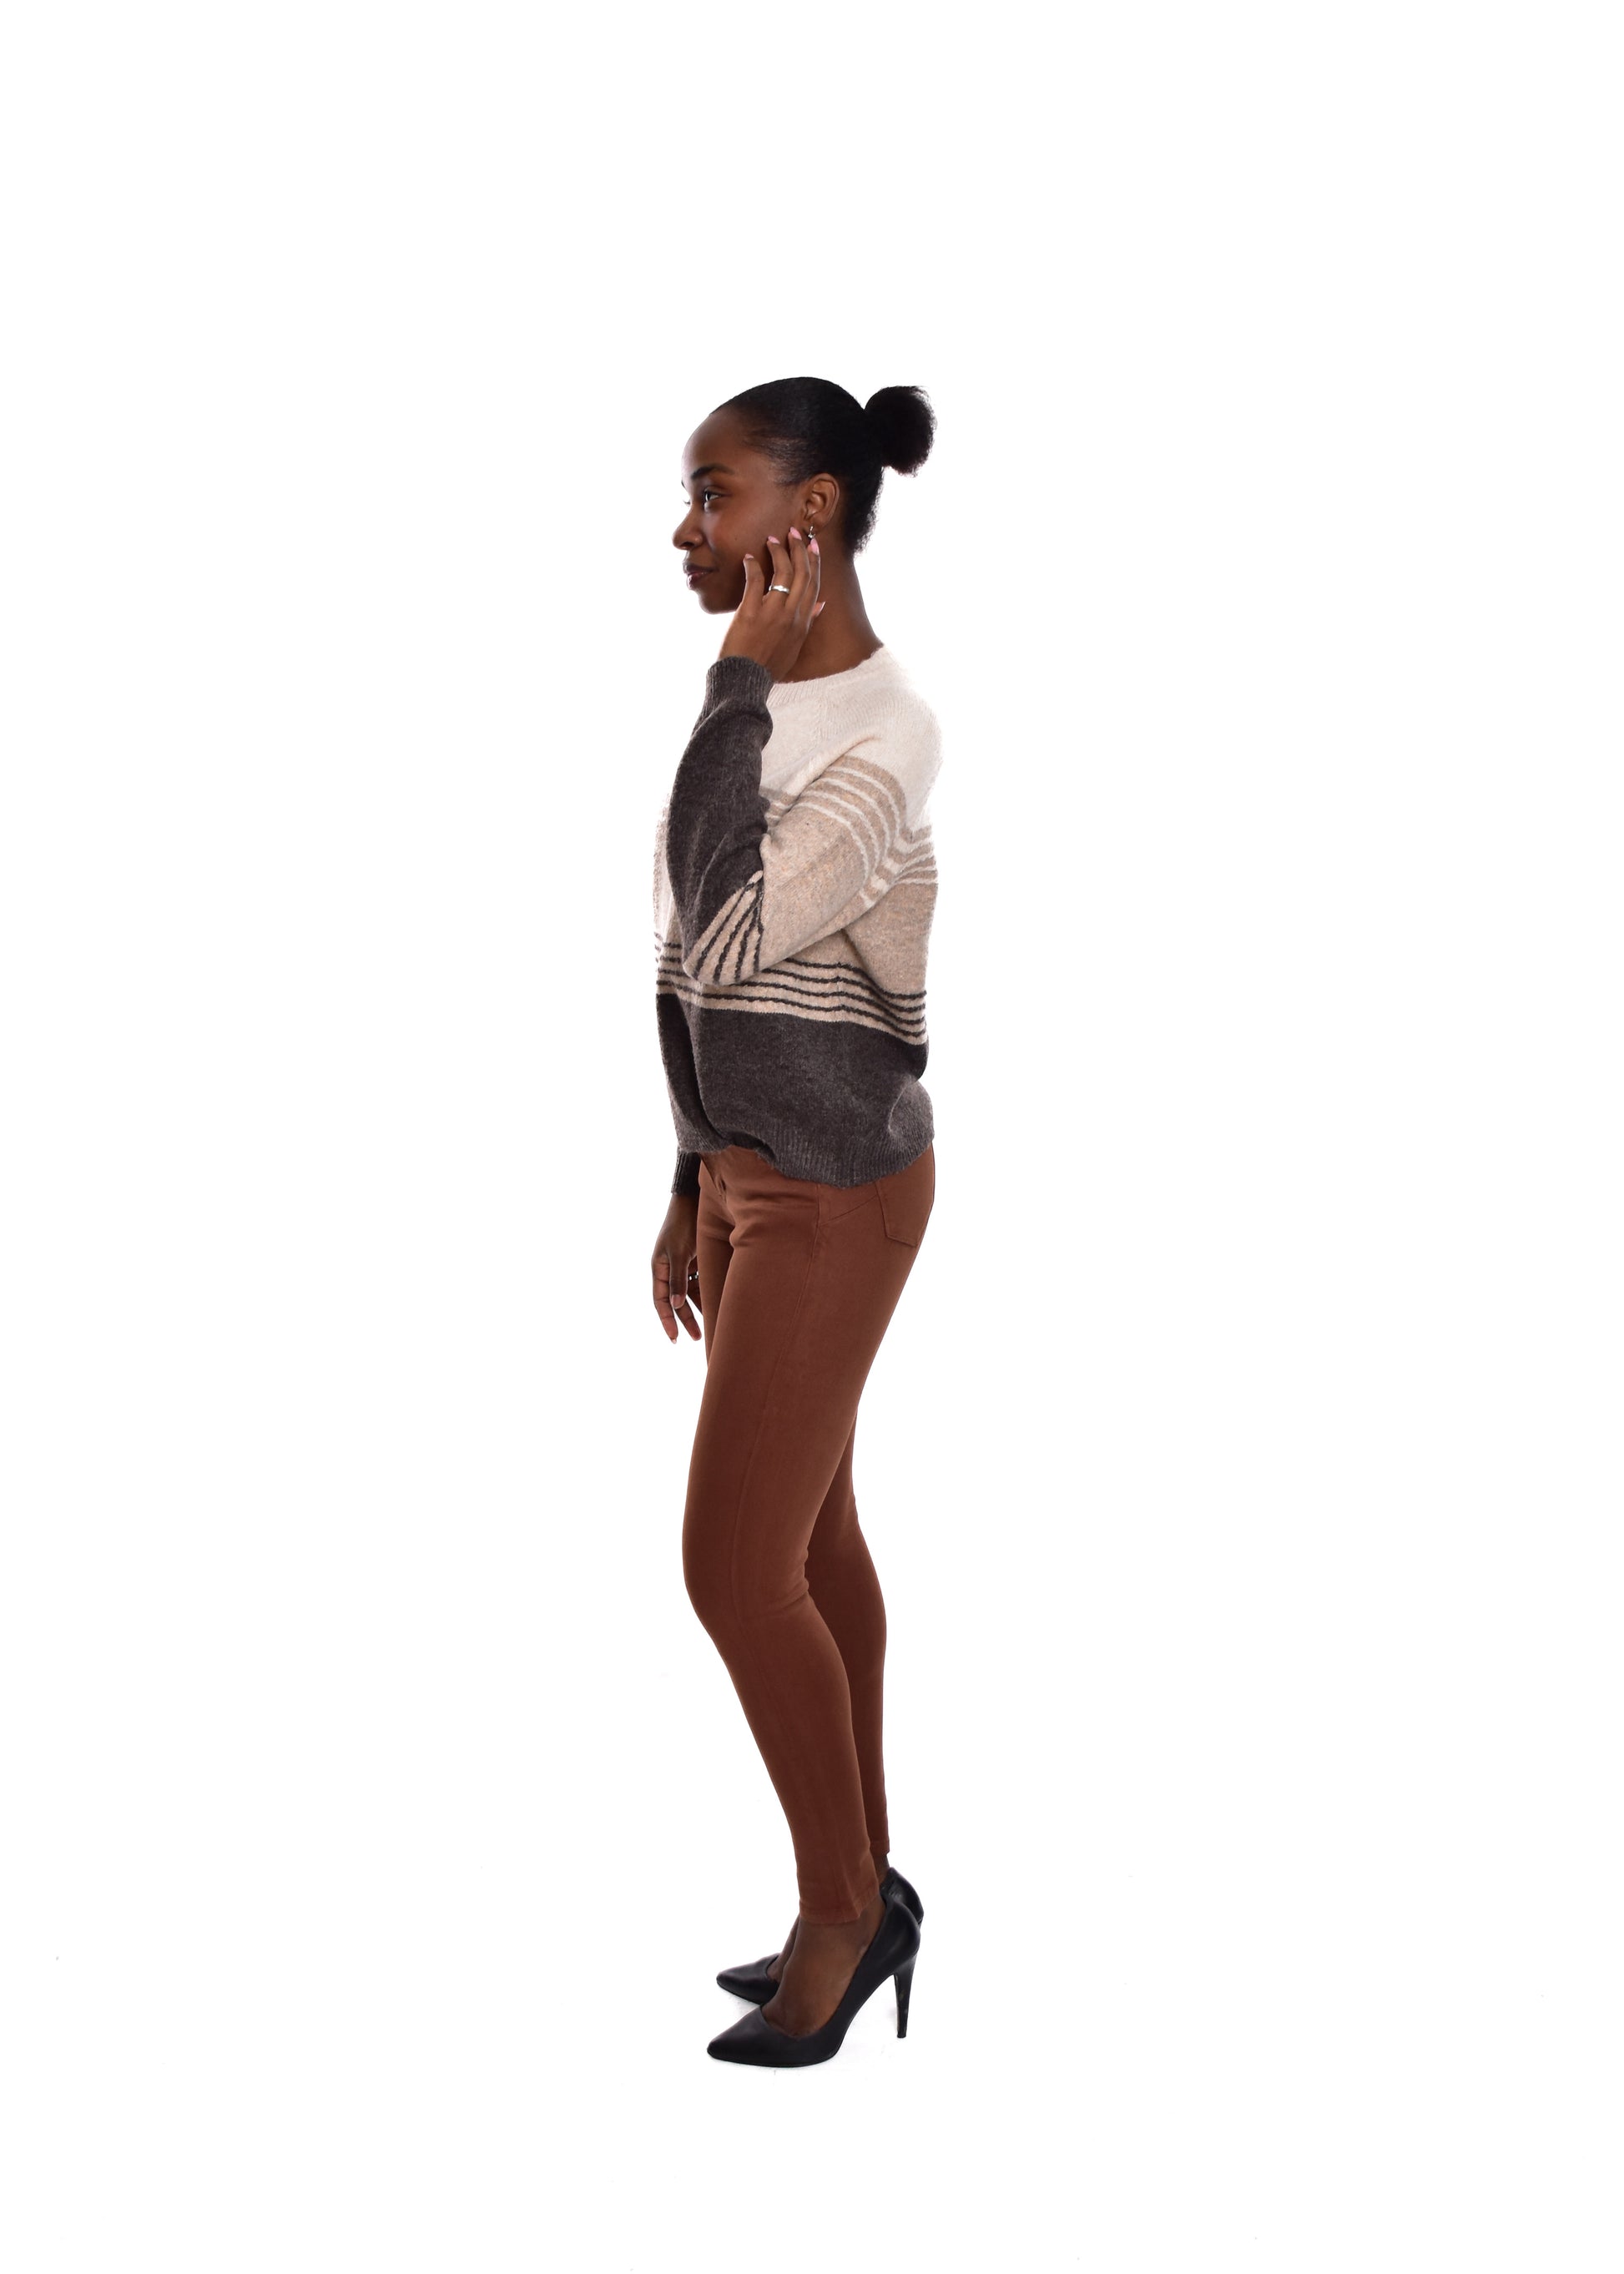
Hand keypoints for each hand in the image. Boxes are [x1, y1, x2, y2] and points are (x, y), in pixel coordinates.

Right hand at [651, 1195, 702, 1342]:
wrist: (692, 1201)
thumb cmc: (682, 1225)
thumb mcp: (679, 1253)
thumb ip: (678, 1279)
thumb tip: (676, 1305)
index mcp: (659, 1268)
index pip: (661, 1301)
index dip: (667, 1320)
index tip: (674, 1338)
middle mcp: (668, 1269)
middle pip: (675, 1301)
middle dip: (685, 1320)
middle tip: (694, 1339)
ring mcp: (682, 1265)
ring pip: (688, 1293)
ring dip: (697, 1309)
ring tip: (709, 1327)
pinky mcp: (694, 1261)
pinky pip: (699, 1282)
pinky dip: (705, 1293)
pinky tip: (716, 1304)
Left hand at [718, 527, 823, 679]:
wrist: (746, 682)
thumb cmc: (767, 667)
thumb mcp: (794, 647)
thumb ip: (808, 623)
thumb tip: (821, 605)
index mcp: (803, 623)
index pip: (813, 585)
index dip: (814, 562)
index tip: (812, 545)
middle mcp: (791, 616)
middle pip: (802, 574)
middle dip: (799, 549)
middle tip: (793, 532)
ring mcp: (772, 613)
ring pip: (783, 573)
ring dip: (778, 552)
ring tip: (771, 539)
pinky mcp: (750, 613)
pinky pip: (755, 581)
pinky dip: (752, 566)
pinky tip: (749, 557)